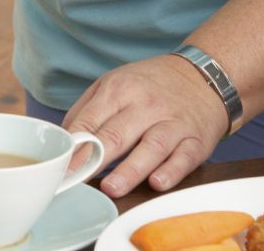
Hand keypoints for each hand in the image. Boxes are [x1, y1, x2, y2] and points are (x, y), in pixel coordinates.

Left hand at [64, 54, 228, 197]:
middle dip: (95, 159)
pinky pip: (184, 157)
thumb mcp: (115, 83)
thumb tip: (64, 142)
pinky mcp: (196, 140)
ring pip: (151, 147)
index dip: (73, 147)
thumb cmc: (151, 85)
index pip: (90, 121)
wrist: (204, 75)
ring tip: (112, 188)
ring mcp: (173, 123)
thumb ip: (86, 111)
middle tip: (77, 180)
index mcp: (120, 89)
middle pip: (117, 134)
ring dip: (131, 169)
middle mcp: (146, 105)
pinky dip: (171, 171)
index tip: (59, 168)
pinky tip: (157, 182)